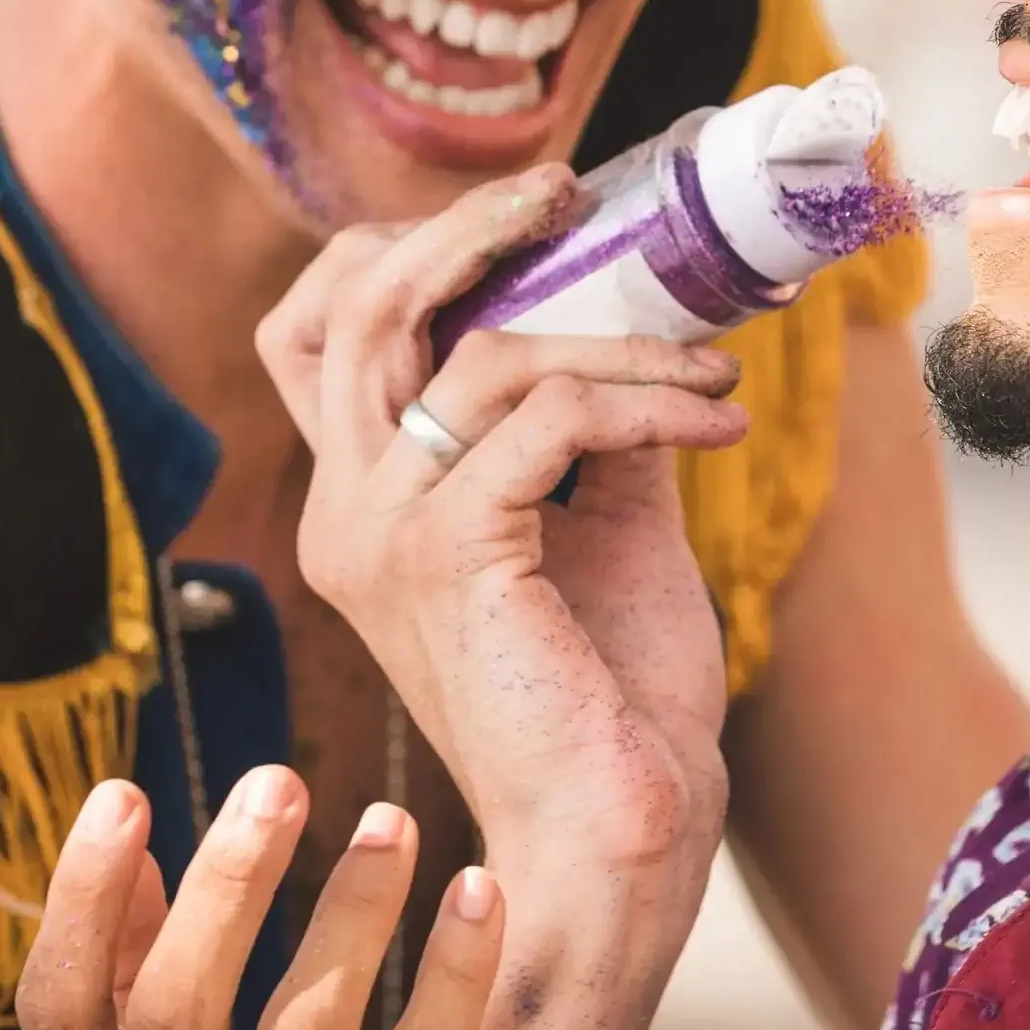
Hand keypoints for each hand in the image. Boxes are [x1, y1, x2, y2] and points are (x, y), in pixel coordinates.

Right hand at [12, 771, 502, 1029]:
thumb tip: (143, 863)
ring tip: (394, 818)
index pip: (60, 1002)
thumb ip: (124, 987)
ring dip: (354, 915)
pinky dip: (456, 978)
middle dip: (229, 890)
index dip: (82, 899)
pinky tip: (482, 890)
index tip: (123, 790)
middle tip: (282, 777)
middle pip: (178, 1013)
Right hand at [255, 166, 748, 1029]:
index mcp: (356, 501)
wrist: (617, 830)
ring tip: (711, 371)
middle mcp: (342, 509)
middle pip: (354, 303)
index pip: (313, 329)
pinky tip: (716, 421)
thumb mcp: (591, 517)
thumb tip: (631, 310)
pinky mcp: (451, 553)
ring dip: (620, 340)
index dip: (397, 249)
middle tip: (571, 199)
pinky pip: (550, 416)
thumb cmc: (608, 689)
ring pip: (478, 352)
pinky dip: (645, 400)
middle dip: (466, 227)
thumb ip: (579, 417)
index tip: (520, 218)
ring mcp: (382, 532)